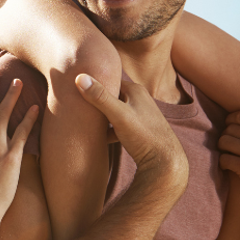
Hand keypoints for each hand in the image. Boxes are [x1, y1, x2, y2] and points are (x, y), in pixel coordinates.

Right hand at [74, 73, 187, 187]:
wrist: (165, 162)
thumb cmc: (144, 136)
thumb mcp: (119, 115)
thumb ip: (100, 97)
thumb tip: (80, 77)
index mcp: (136, 90)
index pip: (109, 80)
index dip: (93, 84)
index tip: (74, 88)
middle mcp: (140, 99)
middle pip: (111, 96)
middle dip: (95, 101)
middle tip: (75, 105)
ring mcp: (141, 115)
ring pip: (115, 112)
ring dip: (101, 117)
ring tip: (84, 122)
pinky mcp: (140, 130)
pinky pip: (119, 126)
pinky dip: (109, 130)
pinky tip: (99, 138)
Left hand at [217, 112, 239, 228]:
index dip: (232, 119)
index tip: (230, 125)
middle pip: (231, 127)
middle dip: (227, 133)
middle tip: (228, 141)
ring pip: (225, 140)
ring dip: (223, 146)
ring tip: (227, 152)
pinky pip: (224, 158)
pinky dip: (224, 161)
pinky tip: (228, 165)